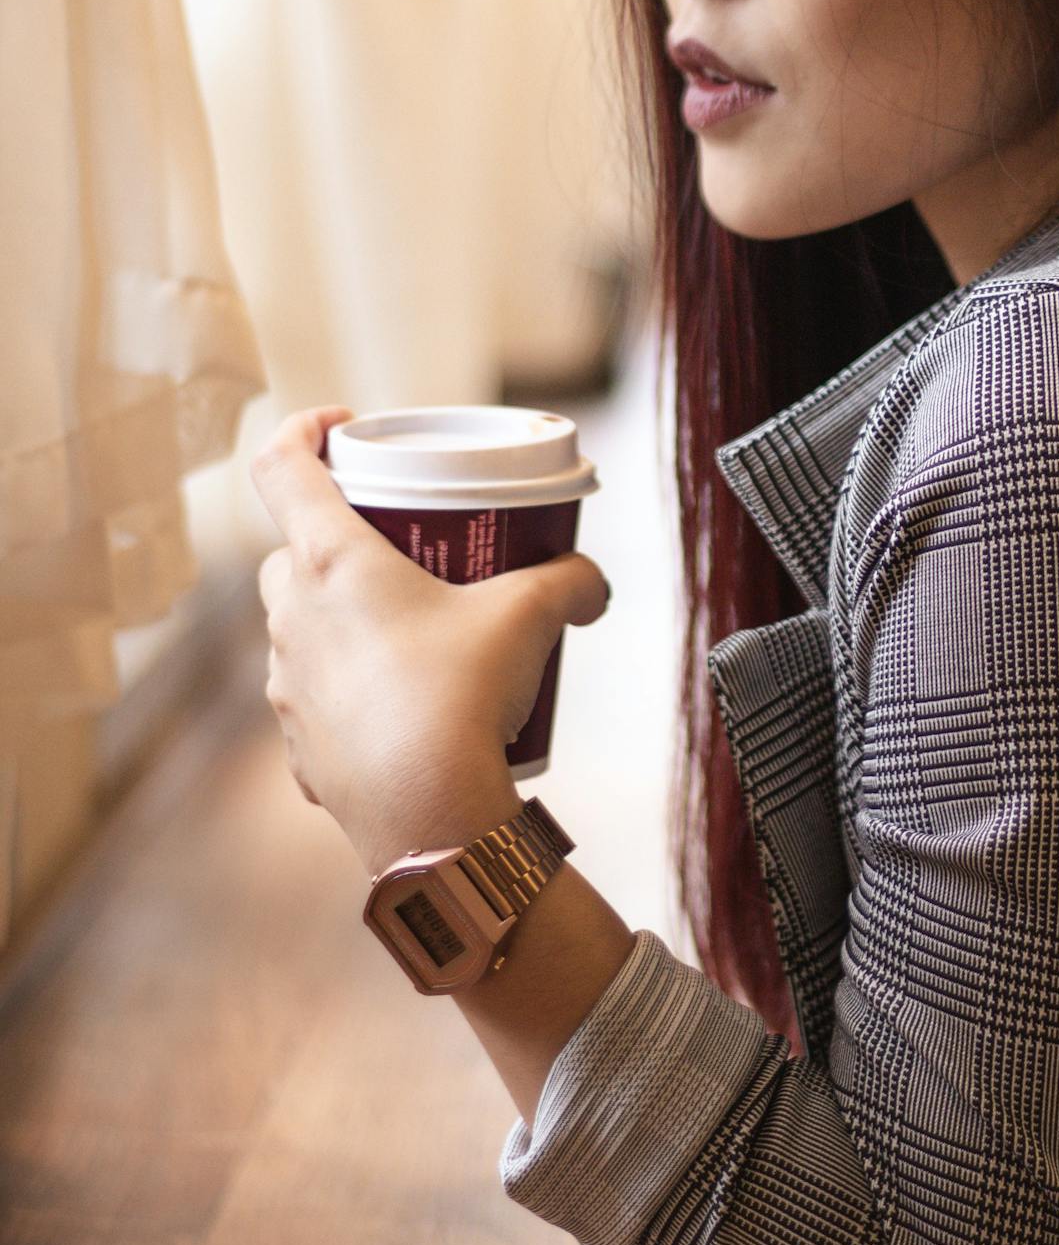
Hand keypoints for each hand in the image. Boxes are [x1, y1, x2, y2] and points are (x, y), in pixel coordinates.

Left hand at [251, 404, 610, 871]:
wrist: (430, 818)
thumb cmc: (462, 699)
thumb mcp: (531, 617)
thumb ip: (569, 581)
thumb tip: (592, 583)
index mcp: (330, 562)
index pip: (280, 465)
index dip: (303, 429)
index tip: (341, 426)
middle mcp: (291, 617)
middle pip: (292, 551)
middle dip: (339, 539)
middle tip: (400, 546)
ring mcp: (286, 685)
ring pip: (302, 627)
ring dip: (346, 619)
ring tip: (413, 634)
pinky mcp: (298, 746)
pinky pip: (319, 699)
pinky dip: (353, 692)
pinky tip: (404, 710)